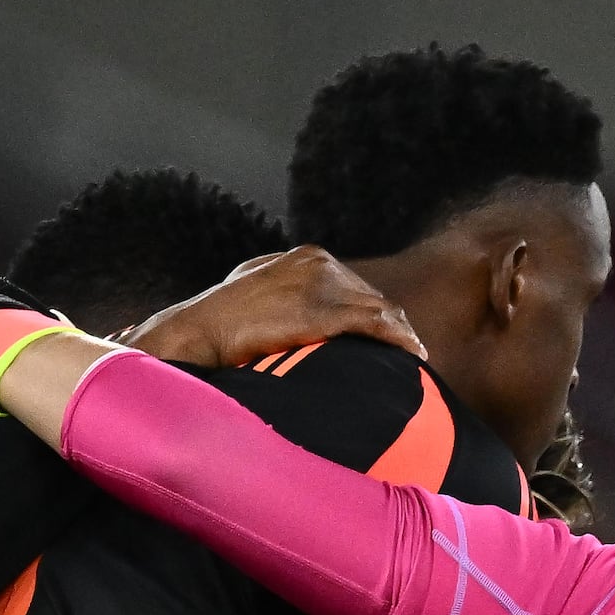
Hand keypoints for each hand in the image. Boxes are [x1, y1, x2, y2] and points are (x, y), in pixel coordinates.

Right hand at [126, 246, 426, 373]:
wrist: (199, 333)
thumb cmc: (221, 325)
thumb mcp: (256, 296)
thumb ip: (284, 298)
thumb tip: (293, 319)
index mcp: (303, 258)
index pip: (352, 284)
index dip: (374, 310)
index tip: (388, 334)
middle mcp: (316, 262)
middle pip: (371, 295)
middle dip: (390, 323)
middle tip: (409, 350)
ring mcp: (321, 283)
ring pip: (379, 308)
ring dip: (400, 333)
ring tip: (415, 357)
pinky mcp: (322, 309)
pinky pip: (376, 323)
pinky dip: (398, 339)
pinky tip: (414, 354)